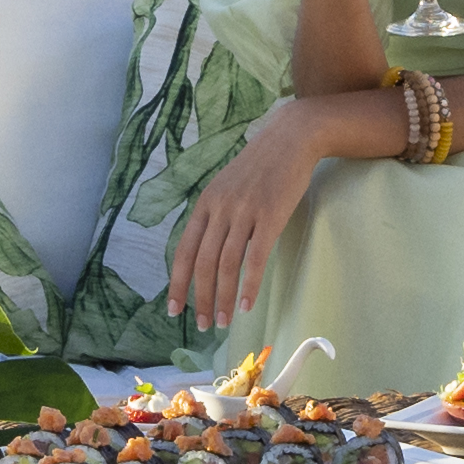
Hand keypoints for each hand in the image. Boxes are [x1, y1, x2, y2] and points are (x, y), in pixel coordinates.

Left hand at [166, 97, 378, 335]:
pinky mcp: (270, 215)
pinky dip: (248, 284)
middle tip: (204, 324)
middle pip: (204, 263)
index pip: (184, 251)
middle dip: (201, 298)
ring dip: (223, 297)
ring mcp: (244, 212)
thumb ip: (215, 216)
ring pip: (226, 264)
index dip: (178, 283)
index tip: (174, 310)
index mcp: (205, 204)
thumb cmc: (259, 167)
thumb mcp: (227, 188)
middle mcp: (219, 209)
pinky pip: (255, 257)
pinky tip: (246, 303)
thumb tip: (206, 253)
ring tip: (223, 320)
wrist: (289, 139)